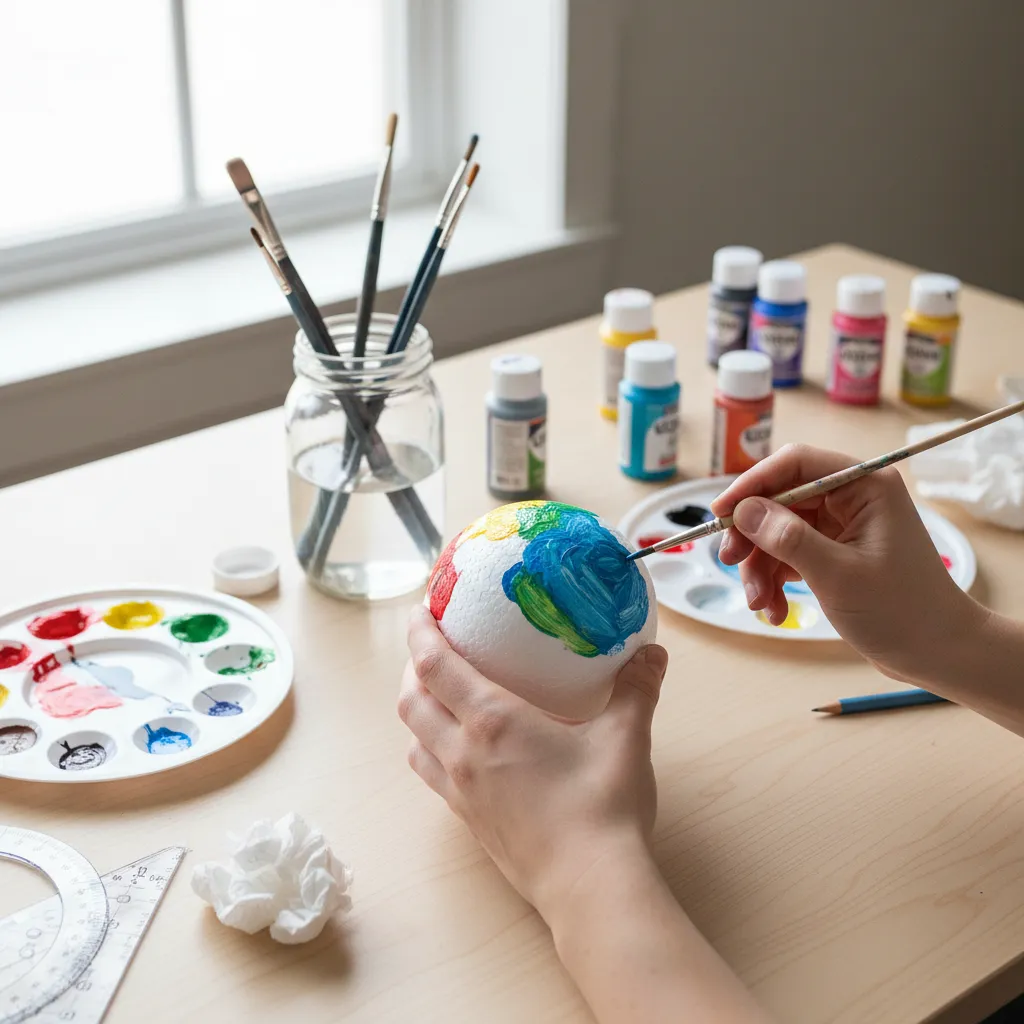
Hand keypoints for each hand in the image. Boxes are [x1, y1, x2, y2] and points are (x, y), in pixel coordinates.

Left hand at [398, 604, 668, 921]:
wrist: (589, 887)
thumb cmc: (602, 807)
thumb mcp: (625, 738)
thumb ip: (635, 689)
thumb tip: (651, 653)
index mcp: (492, 721)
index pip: (434, 665)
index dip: (420, 633)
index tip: (421, 610)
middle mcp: (463, 753)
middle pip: (412, 701)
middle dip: (412, 668)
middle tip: (430, 649)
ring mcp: (460, 791)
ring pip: (414, 740)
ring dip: (416, 711)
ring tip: (437, 696)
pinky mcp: (469, 821)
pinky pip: (432, 775)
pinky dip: (430, 749)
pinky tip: (458, 750)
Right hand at [711, 444, 984, 684]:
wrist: (938, 653)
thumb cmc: (902, 611)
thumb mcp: (837, 574)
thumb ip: (788, 537)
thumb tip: (744, 510)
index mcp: (864, 486)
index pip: (795, 464)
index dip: (752, 484)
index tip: (720, 512)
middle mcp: (852, 499)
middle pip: (780, 500)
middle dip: (752, 535)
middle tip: (730, 562)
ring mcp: (841, 527)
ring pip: (777, 532)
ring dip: (761, 567)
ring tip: (760, 603)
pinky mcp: (834, 554)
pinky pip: (788, 556)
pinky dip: (776, 581)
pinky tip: (775, 610)